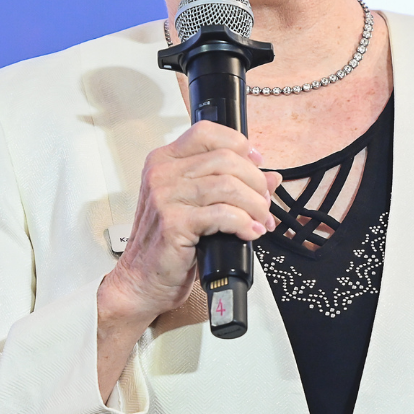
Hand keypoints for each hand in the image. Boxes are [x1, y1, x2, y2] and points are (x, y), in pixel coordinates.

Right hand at [95, 122, 279, 398]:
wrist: (141, 281)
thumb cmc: (169, 244)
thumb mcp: (198, 206)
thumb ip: (230, 185)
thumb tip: (272, 177)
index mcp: (165, 161)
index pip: (206, 132)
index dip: (238, 143)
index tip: (257, 163)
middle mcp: (162, 173)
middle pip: (225, 159)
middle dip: (255, 182)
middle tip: (264, 204)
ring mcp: (165, 196)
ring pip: (227, 185)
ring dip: (254, 205)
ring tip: (261, 221)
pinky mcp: (173, 222)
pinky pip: (223, 214)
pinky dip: (244, 223)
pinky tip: (250, 233)